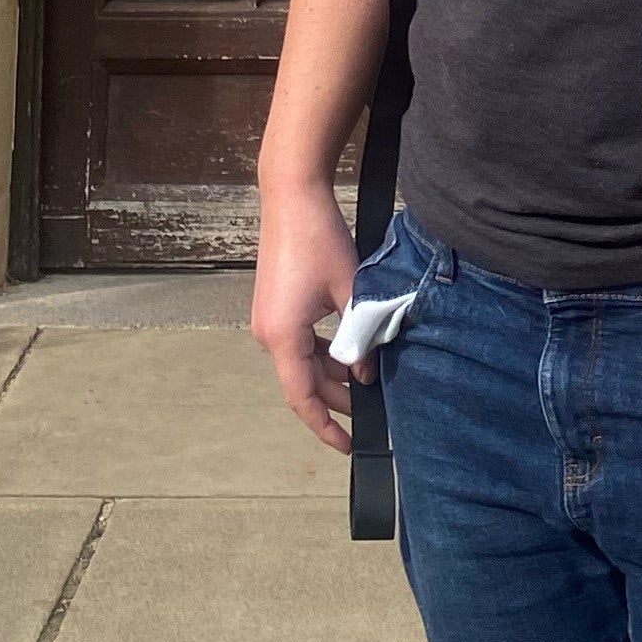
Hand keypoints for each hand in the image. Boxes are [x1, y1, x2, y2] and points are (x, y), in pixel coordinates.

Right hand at [252, 183, 367, 452]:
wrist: (292, 196)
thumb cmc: (320, 239)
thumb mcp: (351, 292)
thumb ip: (360, 337)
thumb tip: (367, 373)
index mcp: (283, 337)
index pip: (302, 398)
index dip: (326, 426)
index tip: (349, 446)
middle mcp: (268, 334)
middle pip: (303, 382)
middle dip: (336, 400)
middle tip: (373, 411)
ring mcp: (269, 320)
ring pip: (303, 362)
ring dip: (332, 374)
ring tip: (367, 381)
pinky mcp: (275, 306)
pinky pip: (299, 342)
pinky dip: (323, 352)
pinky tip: (351, 351)